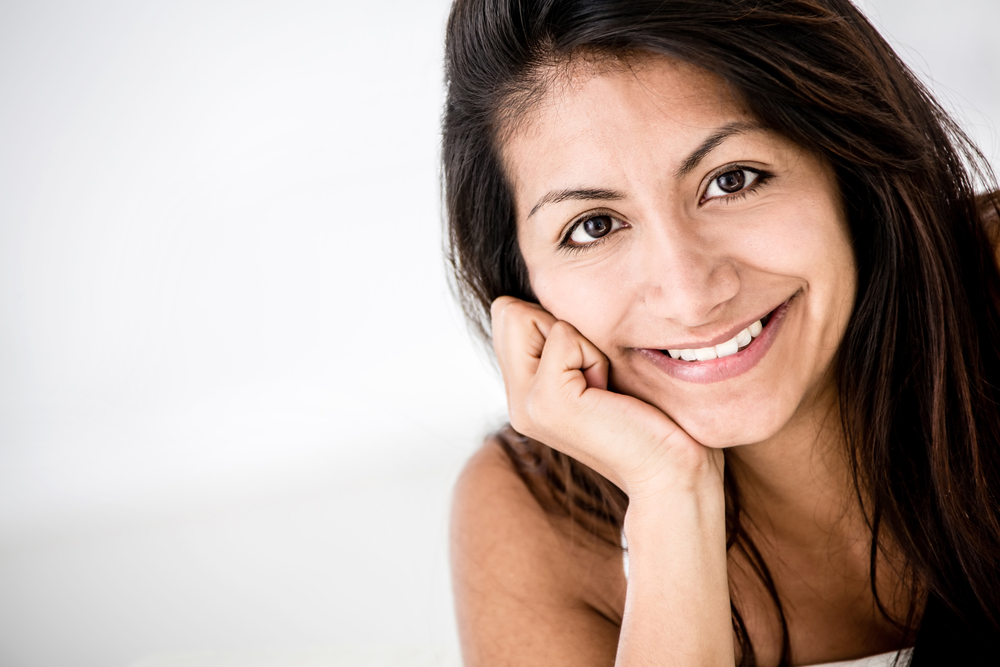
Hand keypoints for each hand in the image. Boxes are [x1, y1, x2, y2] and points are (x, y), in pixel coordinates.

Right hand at [490, 296, 722, 498]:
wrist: (671, 472)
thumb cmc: (651, 418)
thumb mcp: (596, 369)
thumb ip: (563, 342)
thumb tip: (551, 294)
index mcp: (523, 393)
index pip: (507, 313)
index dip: (554, 323)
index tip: (590, 368)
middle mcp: (515, 401)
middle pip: (509, 310)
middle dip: (562, 328)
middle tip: (596, 377)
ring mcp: (526, 404)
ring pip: (533, 317)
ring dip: (582, 343)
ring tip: (604, 388)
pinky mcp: (548, 402)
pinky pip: (562, 335)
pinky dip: (594, 355)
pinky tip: (609, 394)